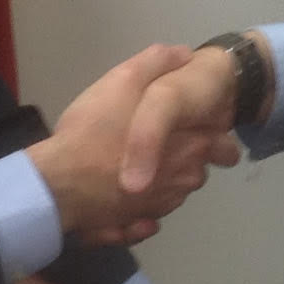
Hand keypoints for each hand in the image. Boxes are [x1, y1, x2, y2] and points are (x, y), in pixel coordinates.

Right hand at [29, 45, 228, 245]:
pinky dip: (139, 213)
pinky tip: (121, 198)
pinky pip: (145, 219)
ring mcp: (159, 208)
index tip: (201, 130)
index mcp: (190, 146)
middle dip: (187, 161)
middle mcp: (182, 181)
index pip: (225, 147)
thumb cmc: (95, 130)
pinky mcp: (133, 228)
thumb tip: (183, 55)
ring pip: (171, 195)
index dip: (216, 138)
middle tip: (161, 146)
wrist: (58, 182)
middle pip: (197, 171)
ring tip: (137, 168)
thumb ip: (157, 63)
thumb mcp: (124, 80)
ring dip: (161, 184)